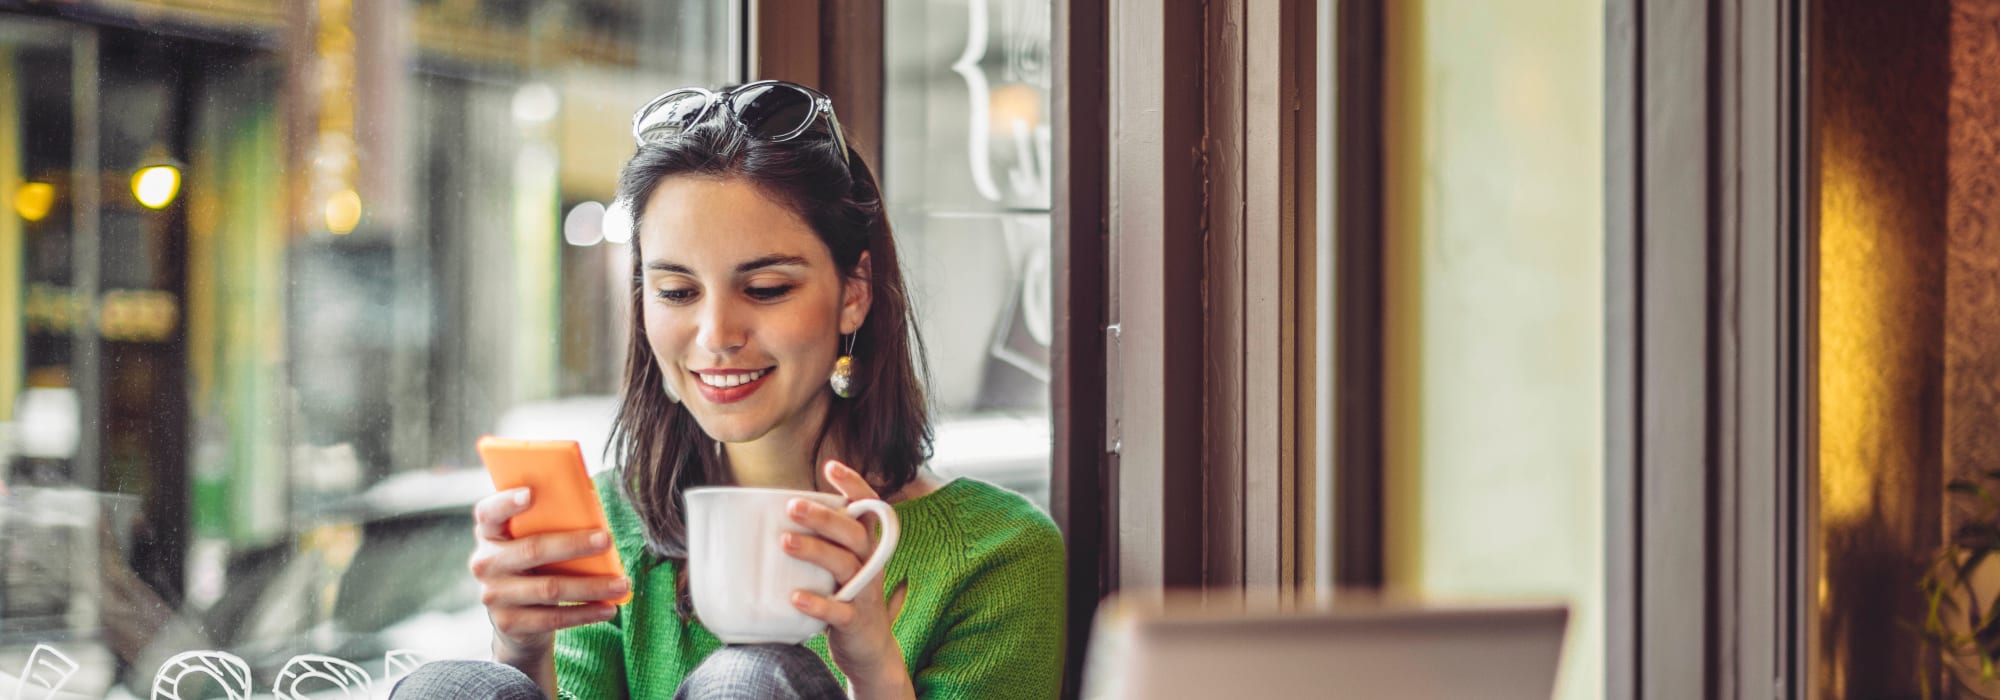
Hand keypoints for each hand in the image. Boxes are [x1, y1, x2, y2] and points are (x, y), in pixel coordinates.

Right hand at [468, 488, 628, 662]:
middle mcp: (485, 563)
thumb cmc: (534, 566)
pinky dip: (585, 613)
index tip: (531, 493)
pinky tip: (608, 608)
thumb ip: (550, 522)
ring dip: (591, 586)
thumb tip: (592, 504)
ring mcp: (494, 595)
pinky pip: (553, 618)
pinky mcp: (509, 623)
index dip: (506, 502)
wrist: (516, 621)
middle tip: (607, 540)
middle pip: (532, 549)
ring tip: (622, 583)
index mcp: (490, 534)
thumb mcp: (532, 542)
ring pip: (549, 588)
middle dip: (574, 545)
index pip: (488, 512)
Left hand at [784, 461, 911, 696]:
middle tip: (791, 505)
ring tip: (784, 542)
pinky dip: (818, 603)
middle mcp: (871, 565)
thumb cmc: (846, 598)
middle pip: (854, 533)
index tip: (831, 466)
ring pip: (846, 565)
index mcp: (867, 547)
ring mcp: (865, 593)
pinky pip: (840, 611)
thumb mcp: (841, 565)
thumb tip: (772, 518)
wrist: (870, 650)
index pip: (869, 508)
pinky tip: (795, 596)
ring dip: (815, 551)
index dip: (854, 485)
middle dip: (824, 517)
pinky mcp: (856, 621)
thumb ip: (822, 541)